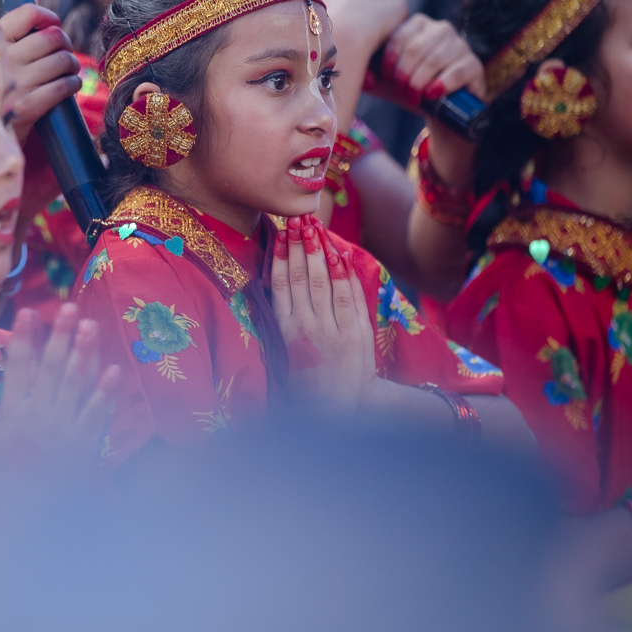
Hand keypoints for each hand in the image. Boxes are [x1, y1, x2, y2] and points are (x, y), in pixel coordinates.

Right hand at [0, 4, 81, 144]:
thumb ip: (7, 36)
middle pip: (52, 37)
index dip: (47, 16)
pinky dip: (72, 84)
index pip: (27, 13)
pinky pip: (63, 86)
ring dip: (72, 64)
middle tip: (64, 52)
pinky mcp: (28, 107)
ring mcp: (15, 83)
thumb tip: (38, 6)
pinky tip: (69, 86)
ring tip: (69, 70)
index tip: (52, 24)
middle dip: (64, 43)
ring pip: (62, 60)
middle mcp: (2, 60)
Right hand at [0, 305, 119, 495]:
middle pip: (52, 367)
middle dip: (61, 334)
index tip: (28, 311)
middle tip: (69, 308)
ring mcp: (64, 429)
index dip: (23, 336)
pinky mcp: (84, 444)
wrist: (22, 518)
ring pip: (76, 383)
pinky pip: (96, 413)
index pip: (18, 366)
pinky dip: (105, 392)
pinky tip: (113, 369)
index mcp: (12, 413)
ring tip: (92, 326)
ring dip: (85, 352)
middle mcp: (40, 415)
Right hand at [270, 215, 376, 412]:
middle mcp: (305, 329)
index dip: (281, 256)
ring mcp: (331, 332)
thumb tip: (277, 277)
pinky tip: (338, 253)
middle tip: (297, 218)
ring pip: (324, 283)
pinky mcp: (354, 337)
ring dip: (319, 252)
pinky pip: (349, 298)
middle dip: (300, 245)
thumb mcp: (286, 348)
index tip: (280, 232)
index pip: (280, 284)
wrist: (337, 413)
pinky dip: (344, 274)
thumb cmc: (306, 378)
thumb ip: (285, 315)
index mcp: (284, 331)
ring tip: (314, 227)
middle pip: (302, 278)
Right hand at [316, 0, 407, 64]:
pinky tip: (377, 38)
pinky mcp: (398, 3)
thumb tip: (329, 12)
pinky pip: (395, 17)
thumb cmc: (322, 27)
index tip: (342, 11)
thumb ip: (326, 2)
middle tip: (356, 24)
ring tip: (365, 34)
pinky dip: (389, 27)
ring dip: (377, 13)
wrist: (342, 36)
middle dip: (364, 1)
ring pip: (383, 1)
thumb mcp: (314, 8)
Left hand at [366, 13, 485, 110]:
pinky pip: (458, 70)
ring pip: (435, 59)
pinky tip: (432, 94)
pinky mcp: (474, 64)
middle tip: (401, 91)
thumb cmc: (410, 88)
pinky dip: (442, 83)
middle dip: (403, 74)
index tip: (386, 78)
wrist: (440, 110)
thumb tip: (361, 75)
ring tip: (414, 97)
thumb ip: (369, 73)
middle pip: (415, 49)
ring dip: (419, 82)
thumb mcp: (386, 80)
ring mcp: (460, 45)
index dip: (389, 60)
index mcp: (417, 25)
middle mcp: (441, 29)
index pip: (398, 36)